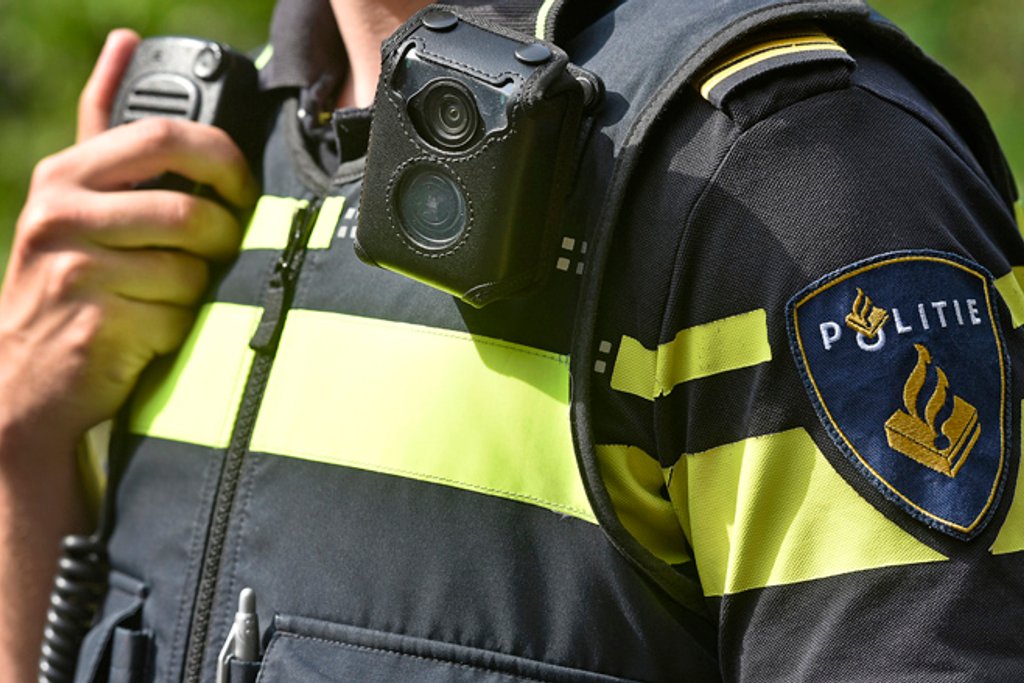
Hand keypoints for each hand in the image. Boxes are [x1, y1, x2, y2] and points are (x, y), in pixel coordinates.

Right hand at [0, 29, 258, 451]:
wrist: (29, 375)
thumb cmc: (70, 277)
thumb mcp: (75, 198)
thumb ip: (105, 128)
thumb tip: (126, 42)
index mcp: (65, 176)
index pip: (161, 137)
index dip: (220, 156)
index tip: (239, 182)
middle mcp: (61, 216)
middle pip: (189, 210)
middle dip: (223, 231)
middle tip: (222, 242)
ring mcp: (75, 271)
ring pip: (190, 268)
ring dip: (198, 286)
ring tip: (169, 291)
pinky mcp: (96, 323)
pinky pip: (180, 315)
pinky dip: (181, 326)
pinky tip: (150, 327)